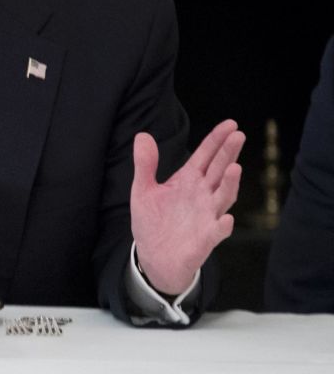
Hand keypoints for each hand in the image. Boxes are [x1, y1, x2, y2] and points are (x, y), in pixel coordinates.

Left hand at [131, 119, 243, 294]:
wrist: (154, 256)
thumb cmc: (153, 221)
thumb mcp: (143, 190)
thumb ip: (145, 164)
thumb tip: (142, 135)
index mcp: (188, 181)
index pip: (206, 156)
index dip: (217, 140)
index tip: (231, 124)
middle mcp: (202, 196)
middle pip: (218, 171)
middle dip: (228, 154)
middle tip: (238, 136)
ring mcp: (206, 217)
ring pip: (223, 198)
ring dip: (229, 184)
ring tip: (234, 168)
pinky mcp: (204, 240)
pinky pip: (217, 232)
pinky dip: (223, 226)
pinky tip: (227, 219)